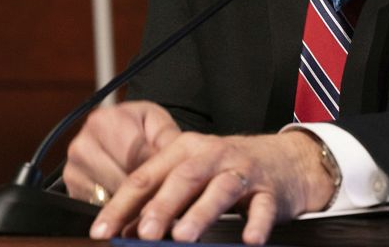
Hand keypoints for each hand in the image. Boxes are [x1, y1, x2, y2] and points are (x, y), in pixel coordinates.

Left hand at [66, 102, 335, 244]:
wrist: (287, 159)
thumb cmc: (227, 169)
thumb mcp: (191, 176)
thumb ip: (161, 199)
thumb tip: (128, 229)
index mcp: (183, 150)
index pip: (146, 177)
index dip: (121, 204)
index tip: (102, 230)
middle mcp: (210, 155)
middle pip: (182, 179)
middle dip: (161, 206)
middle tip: (143, 232)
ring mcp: (242, 170)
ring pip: (219, 190)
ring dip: (200, 213)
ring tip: (183, 236)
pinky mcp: (270, 189)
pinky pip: (263, 207)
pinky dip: (256, 223)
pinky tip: (248, 240)